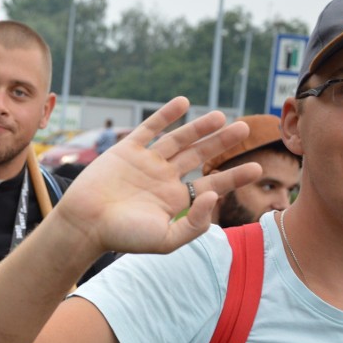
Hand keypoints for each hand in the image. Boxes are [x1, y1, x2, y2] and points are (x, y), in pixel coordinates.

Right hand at [51, 96, 260, 256]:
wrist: (86, 224)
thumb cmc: (123, 237)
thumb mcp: (166, 239)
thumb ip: (193, 223)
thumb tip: (212, 194)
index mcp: (174, 201)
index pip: (210, 184)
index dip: (234, 176)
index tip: (257, 167)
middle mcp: (163, 179)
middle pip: (199, 156)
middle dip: (221, 143)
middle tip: (244, 127)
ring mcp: (146, 163)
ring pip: (178, 140)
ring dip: (200, 127)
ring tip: (221, 116)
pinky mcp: (127, 150)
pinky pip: (150, 128)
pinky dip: (166, 115)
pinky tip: (184, 103)